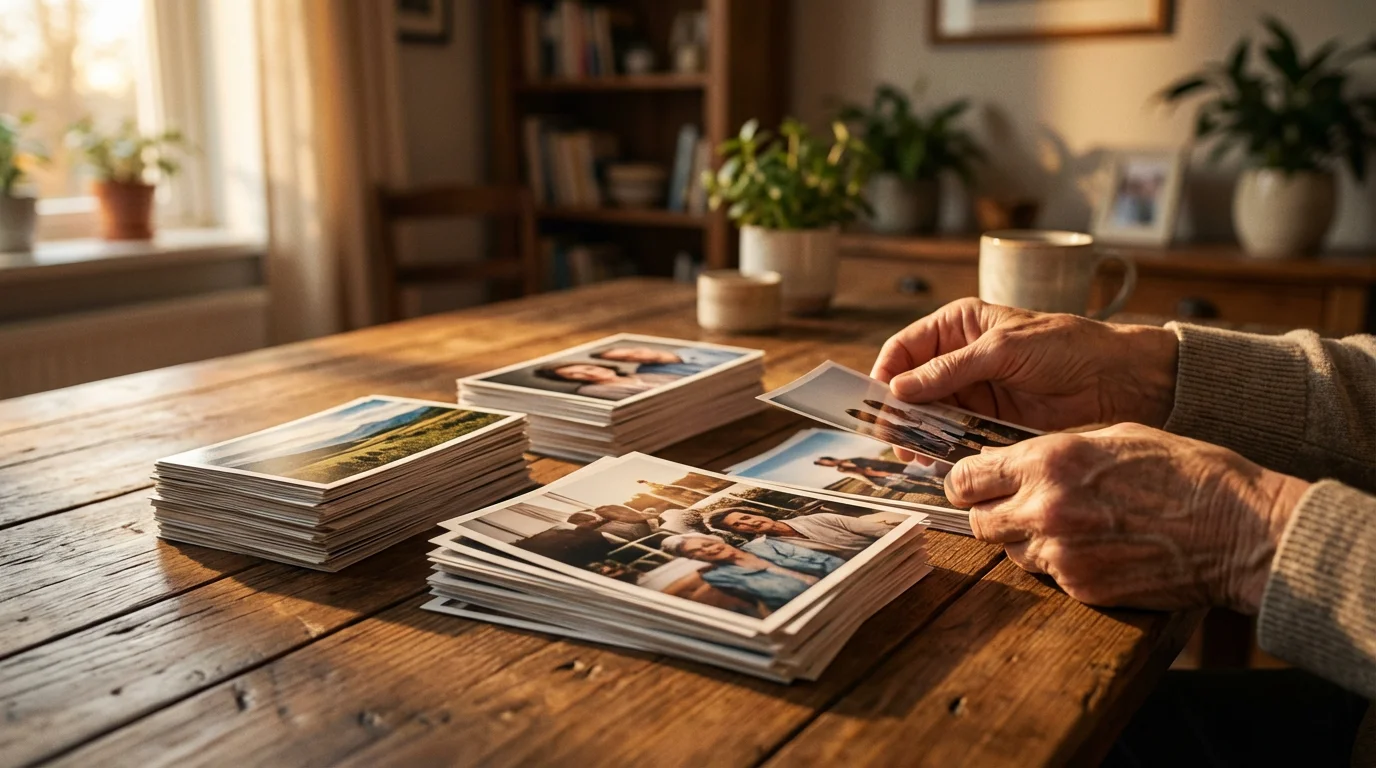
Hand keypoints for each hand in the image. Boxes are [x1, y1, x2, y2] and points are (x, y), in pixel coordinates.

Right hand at [871, 298, 1179, 431]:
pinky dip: (942, 448)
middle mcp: (959, 358)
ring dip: (918, 432)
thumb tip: (899, 388)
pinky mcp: (989, 420)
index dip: (886, 373)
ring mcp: (973, 391)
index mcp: (958, 325)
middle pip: (911, 385)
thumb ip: (950, 369)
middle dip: (898, 410)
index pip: (904, 348)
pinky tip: (936, 459)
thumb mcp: (1003, 349)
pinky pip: (954, 435)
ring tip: (912, 452)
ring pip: (929, 414)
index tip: (877, 401)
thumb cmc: (1065, 346)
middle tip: (892, 436)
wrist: (1116, 380)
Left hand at [945, 423, 1309, 612]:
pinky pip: (1047, 575)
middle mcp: (1044, 508)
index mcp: (1048, 461)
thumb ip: (1052, 450)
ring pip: (1009, 551)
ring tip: (1065, 525)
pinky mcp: (1081, 588)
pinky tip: (1093, 548)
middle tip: (1013, 506)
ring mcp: (1061, 554)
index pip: (967, 477)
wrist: (1238, 529)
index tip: (972, 483)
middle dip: (989, 513)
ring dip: (1023, 540)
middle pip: (978, 520)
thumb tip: (1008, 460)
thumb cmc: (1185, 472)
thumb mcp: (1113, 436)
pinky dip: (1058, 564)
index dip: (965, 481)